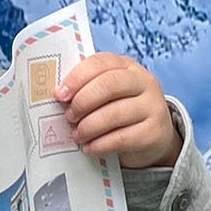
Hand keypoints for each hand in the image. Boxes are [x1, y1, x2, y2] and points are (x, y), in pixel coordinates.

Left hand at [56, 54, 180, 168]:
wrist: (152, 136)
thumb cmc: (119, 110)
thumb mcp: (106, 95)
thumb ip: (86, 89)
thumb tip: (56, 97)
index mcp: (126, 66)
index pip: (100, 62)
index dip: (77, 78)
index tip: (59, 95)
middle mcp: (143, 81)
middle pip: (109, 85)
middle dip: (83, 102)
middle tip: (69, 117)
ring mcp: (152, 106)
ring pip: (114, 113)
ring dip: (89, 126)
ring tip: (77, 135)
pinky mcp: (154, 131)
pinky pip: (122, 138)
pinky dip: (100, 144)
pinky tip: (89, 148)